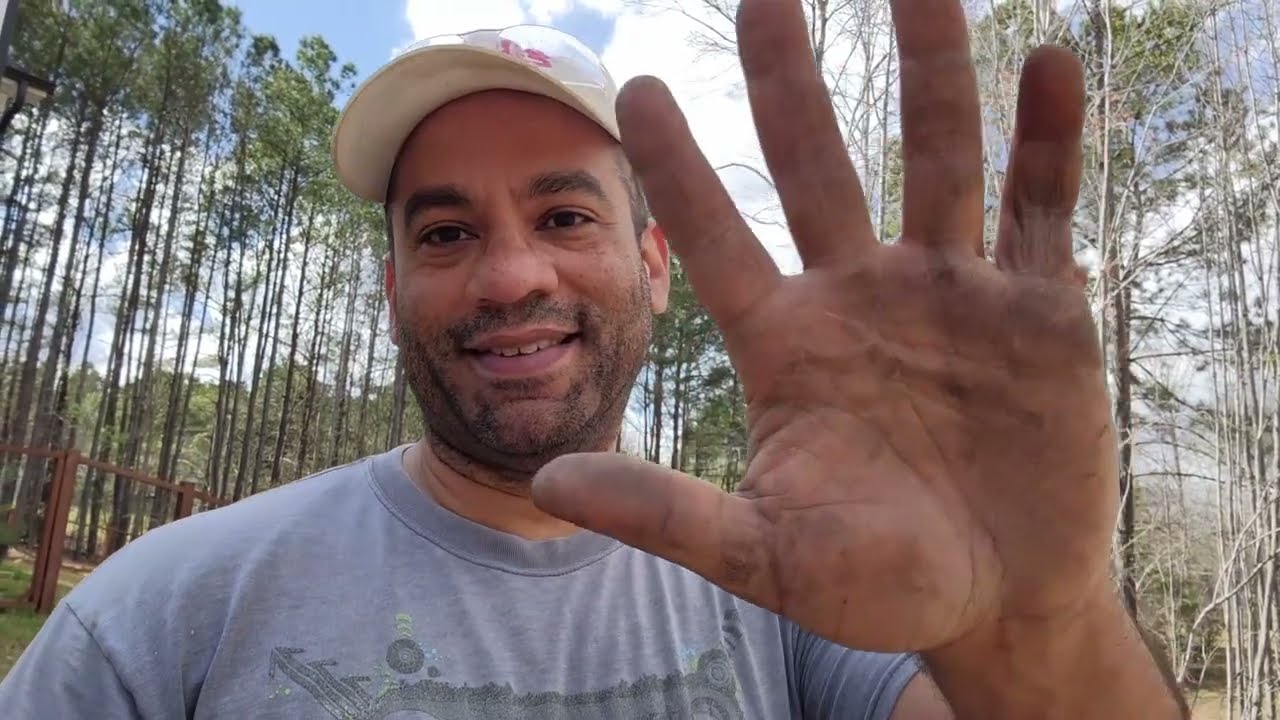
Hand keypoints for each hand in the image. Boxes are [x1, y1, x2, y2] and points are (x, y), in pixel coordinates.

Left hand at [534, 0, 1109, 658]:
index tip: (633, 87)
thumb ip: (666, 516)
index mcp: (788, 344)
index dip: (677, 167)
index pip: (717, 237)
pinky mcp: (1039, 308)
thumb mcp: (766, 555)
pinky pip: (1041, 207)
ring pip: (936, 158)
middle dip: (789, 81)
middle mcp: (862, 297)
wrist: (1001, 603)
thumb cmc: (879, 585)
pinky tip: (1045, 62)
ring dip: (931, 70)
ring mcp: (952, 292)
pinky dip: (1047, 139)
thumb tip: (546, 486)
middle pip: (818, 165)